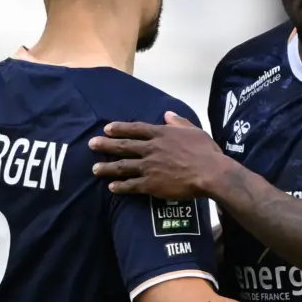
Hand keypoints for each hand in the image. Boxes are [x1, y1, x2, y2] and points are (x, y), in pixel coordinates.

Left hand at [90, 112, 232, 201]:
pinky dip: (120, 186)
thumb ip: (179, 122)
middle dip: (105, 145)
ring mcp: (149, 167)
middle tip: (91, 144)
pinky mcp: (151, 184)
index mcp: (161, 134)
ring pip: (123, 166)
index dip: (120, 128)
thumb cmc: (206, 151)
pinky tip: (111, 187)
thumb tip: (168, 114)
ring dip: (107, 167)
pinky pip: (131, 185)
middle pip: (123, 146)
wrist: (210, 173)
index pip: (135, 129)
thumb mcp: (194, 130)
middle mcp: (151, 149)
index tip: (107, 128)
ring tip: (94, 169)